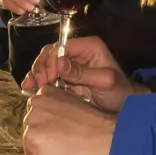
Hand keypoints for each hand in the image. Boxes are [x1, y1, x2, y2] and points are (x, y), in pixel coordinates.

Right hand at [21, 36, 147, 111]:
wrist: (126, 107)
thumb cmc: (120, 92)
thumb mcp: (104, 81)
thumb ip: (82, 72)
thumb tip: (59, 64)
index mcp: (89, 47)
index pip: (62, 47)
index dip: (51, 60)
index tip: (47, 77)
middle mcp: (78, 52)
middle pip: (51, 53)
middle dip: (41, 66)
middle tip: (37, 83)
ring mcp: (72, 65)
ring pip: (47, 63)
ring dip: (36, 74)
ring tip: (29, 86)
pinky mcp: (67, 78)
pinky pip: (49, 76)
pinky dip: (39, 81)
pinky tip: (30, 88)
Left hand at [22, 85, 114, 154]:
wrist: (111, 139)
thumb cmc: (100, 126)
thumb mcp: (75, 105)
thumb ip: (58, 110)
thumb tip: (51, 125)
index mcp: (45, 93)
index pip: (38, 116)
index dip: (53, 128)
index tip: (69, 131)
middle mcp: (34, 106)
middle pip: (32, 131)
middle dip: (46, 140)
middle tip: (69, 144)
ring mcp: (32, 125)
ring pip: (32, 147)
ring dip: (47, 154)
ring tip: (69, 152)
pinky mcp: (34, 144)